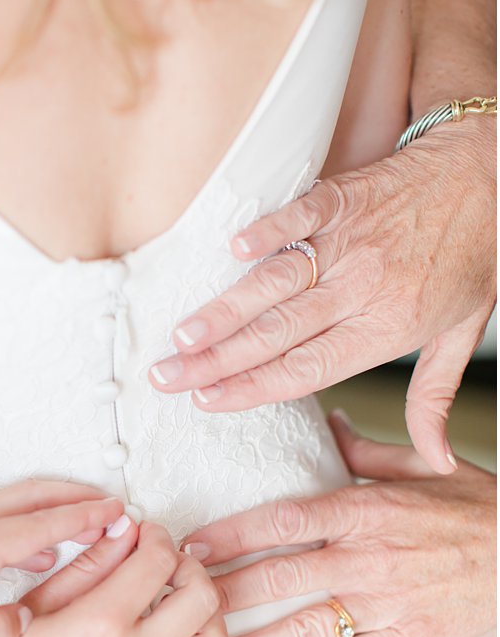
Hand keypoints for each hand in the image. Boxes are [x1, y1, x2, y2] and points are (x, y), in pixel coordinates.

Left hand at [0, 477, 123, 636]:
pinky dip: (24, 527)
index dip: (82, 522)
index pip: (34, 528)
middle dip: (74, 500)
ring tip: (92, 526)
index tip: (122, 517)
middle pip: (24, 501)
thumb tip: (31, 621)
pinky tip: (34, 556)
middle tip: (119, 508)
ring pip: (6, 509)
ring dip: (51, 510)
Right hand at [0, 520, 225, 636]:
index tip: (143, 531)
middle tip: (162, 557)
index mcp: (100, 625)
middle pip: (203, 599)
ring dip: (204, 610)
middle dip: (189, 565)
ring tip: (171, 595)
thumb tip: (120, 534)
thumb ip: (85, 567)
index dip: (157, 535)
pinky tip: (163, 632)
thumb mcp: (31, 608)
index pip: (159, 563)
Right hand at [150, 123, 495, 471]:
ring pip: (275, 284)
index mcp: (387, 328)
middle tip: (167, 378)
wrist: (490, 175)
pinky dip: (265, 232)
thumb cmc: (475, 253)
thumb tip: (435, 461)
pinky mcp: (341, 199)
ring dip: (224, 310)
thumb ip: (435, 398)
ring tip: (182, 335)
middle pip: (277, 333)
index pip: (307, 369)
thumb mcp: (463, 333)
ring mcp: (349, 242)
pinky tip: (231, 250)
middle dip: (215, 360)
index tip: (207, 401)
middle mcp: (362, 289)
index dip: (252, 388)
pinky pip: (297, 217)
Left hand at [183, 411, 495, 636]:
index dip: (232, 533)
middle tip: (177, 601)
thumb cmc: (477, 510)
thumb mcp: (421, 466)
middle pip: (281, 574)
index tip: (191, 545)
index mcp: (364, 509)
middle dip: (224, 590)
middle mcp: (367, 557)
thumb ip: (364, 451)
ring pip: (304, 625)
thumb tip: (326, 424)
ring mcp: (385, 604)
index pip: (283, 519)